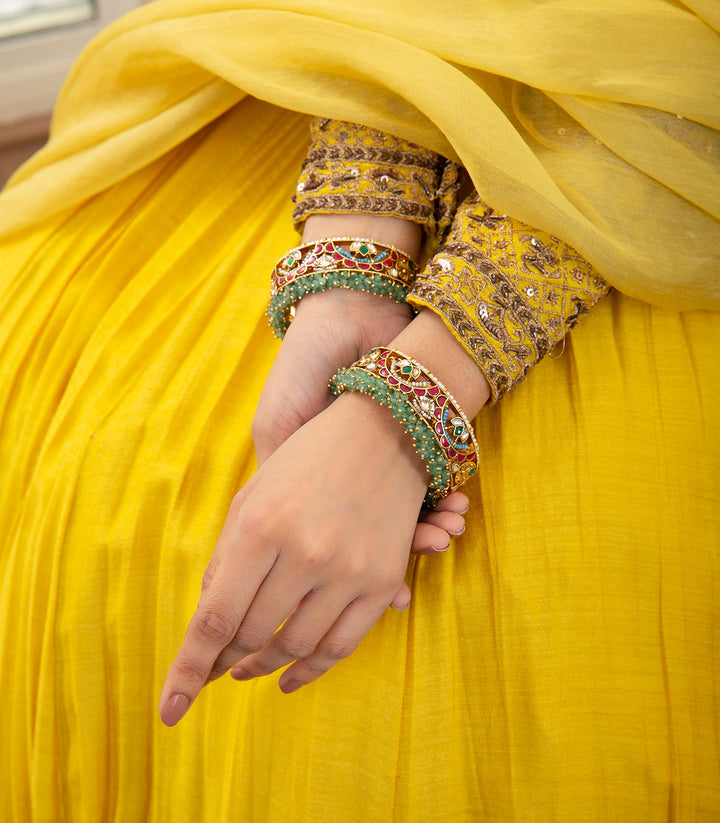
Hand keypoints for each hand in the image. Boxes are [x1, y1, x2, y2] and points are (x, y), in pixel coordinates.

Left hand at [160, 392, 433, 725]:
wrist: (385, 430)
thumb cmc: (308, 459)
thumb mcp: (254, 496)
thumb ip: (227, 557)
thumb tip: (208, 617)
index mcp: (261, 526)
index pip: (215, 619)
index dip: (188, 670)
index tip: (169, 710)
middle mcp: (304, 553)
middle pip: (250, 635)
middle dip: (222, 660)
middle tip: (213, 667)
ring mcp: (347, 570)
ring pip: (294, 647)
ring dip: (263, 666)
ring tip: (246, 669)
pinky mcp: (380, 580)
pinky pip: (341, 645)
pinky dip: (311, 670)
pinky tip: (290, 678)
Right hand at [254, 289, 468, 556]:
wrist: (351, 308)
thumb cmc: (306, 362)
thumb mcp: (279, 421)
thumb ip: (276, 479)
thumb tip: (283, 549)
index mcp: (312, 481)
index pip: (335, 538)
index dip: (357, 568)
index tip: (388, 593)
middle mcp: (349, 477)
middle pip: (379, 532)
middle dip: (406, 548)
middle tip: (429, 556)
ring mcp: (384, 459)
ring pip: (408, 512)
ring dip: (431, 527)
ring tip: (450, 530)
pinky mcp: (414, 438)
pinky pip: (431, 481)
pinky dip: (444, 498)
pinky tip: (456, 505)